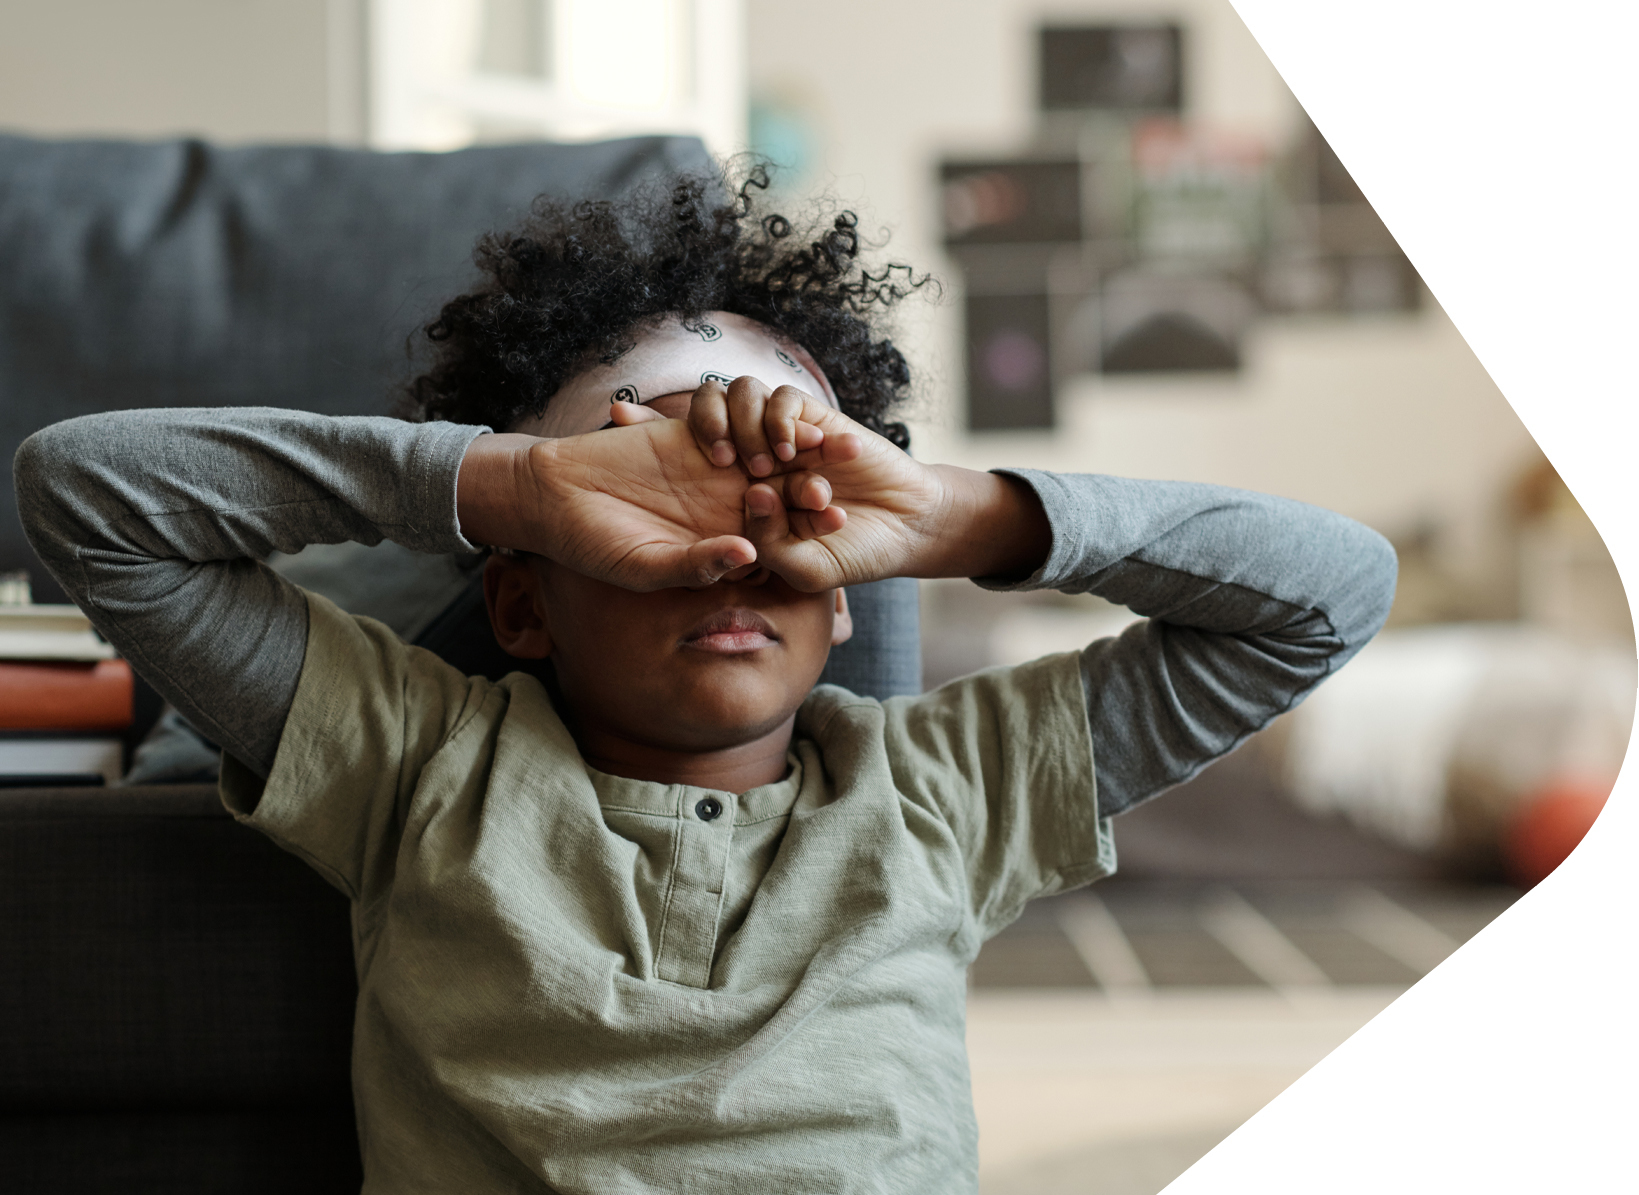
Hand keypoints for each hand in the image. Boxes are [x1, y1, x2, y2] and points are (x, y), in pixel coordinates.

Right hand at [459, 418, 820, 590]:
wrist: (551, 496)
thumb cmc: (594, 545)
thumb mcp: (649, 565)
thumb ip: (699, 564)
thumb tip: (749, 559)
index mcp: (721, 543)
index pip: (776, 539)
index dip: (806, 531)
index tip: (837, 523)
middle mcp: (722, 506)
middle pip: (780, 496)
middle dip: (811, 488)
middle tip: (844, 477)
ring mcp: (709, 469)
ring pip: (763, 458)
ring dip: (793, 451)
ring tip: (826, 444)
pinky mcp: (692, 434)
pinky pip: (732, 423)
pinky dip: (755, 419)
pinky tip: (783, 413)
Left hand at [646, 377, 1049, 590]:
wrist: (906, 529)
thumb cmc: (851, 555)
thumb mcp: (803, 567)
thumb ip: (769, 544)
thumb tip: (748, 501)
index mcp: (736, 490)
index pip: (680, 453)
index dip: (646, 432)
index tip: (621, 420)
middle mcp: (754, 455)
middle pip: (704, 410)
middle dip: (696, 422)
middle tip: (718, 458)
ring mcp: (784, 434)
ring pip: (741, 395)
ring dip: (747, 426)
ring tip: (767, 467)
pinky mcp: (817, 418)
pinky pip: (783, 398)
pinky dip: (783, 421)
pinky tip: (795, 452)